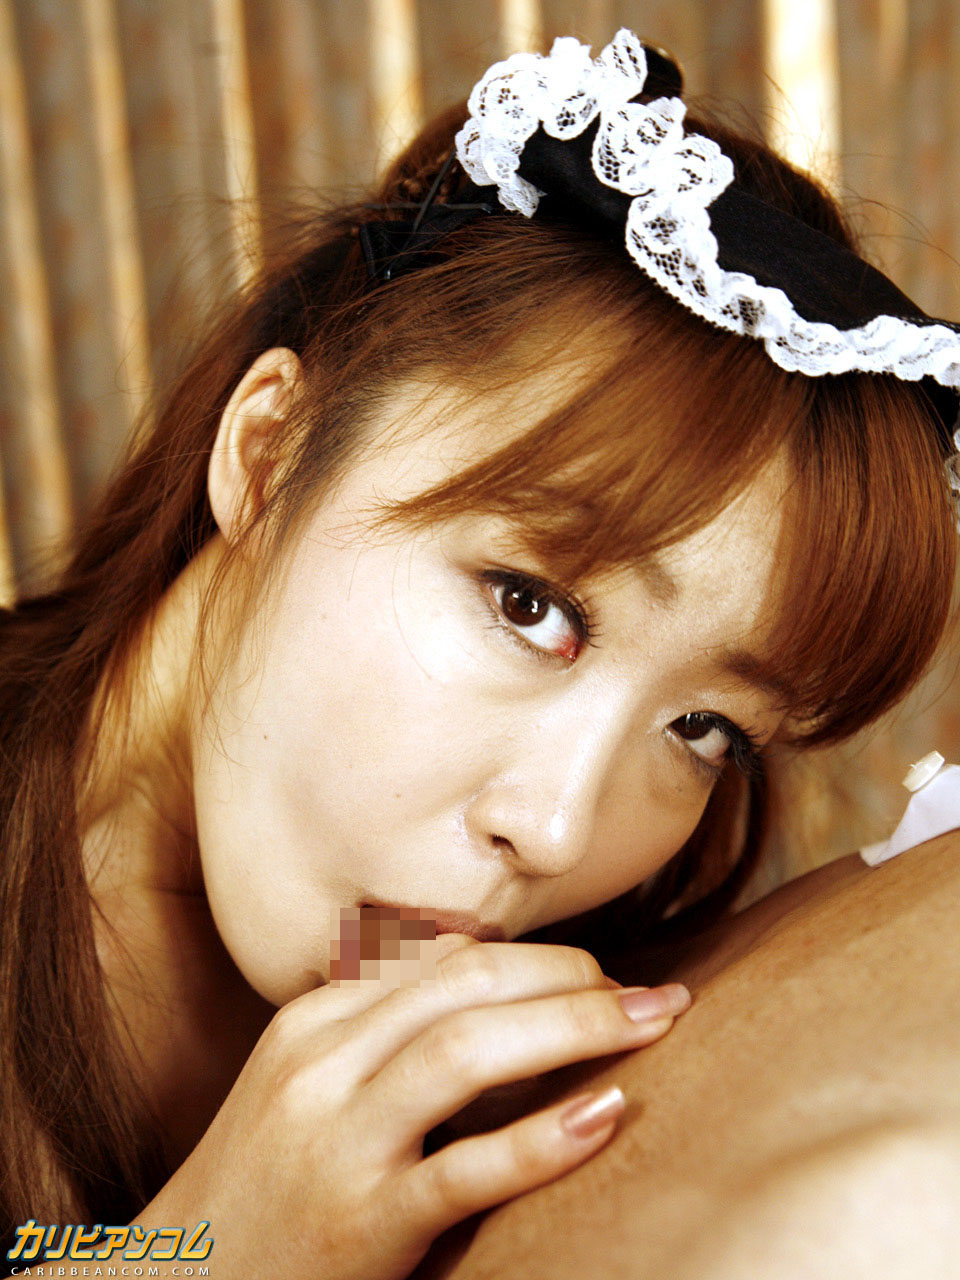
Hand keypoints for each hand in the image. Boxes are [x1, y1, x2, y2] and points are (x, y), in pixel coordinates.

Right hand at [139, 936, 689, 1279]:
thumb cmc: (267, 1177)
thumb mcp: (309, 1081)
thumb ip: (387, 1030)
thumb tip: (498, 980)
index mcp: (317, 1021)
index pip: (448, 961)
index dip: (541, 958)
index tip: (601, 973)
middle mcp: (323, 1063)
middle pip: (468, 986)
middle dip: (571, 977)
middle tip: (651, 996)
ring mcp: (338, 1140)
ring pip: (466, 1052)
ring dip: (574, 1027)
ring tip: (647, 1025)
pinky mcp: (360, 1222)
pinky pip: (465, 1168)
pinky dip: (544, 1137)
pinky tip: (607, 1114)